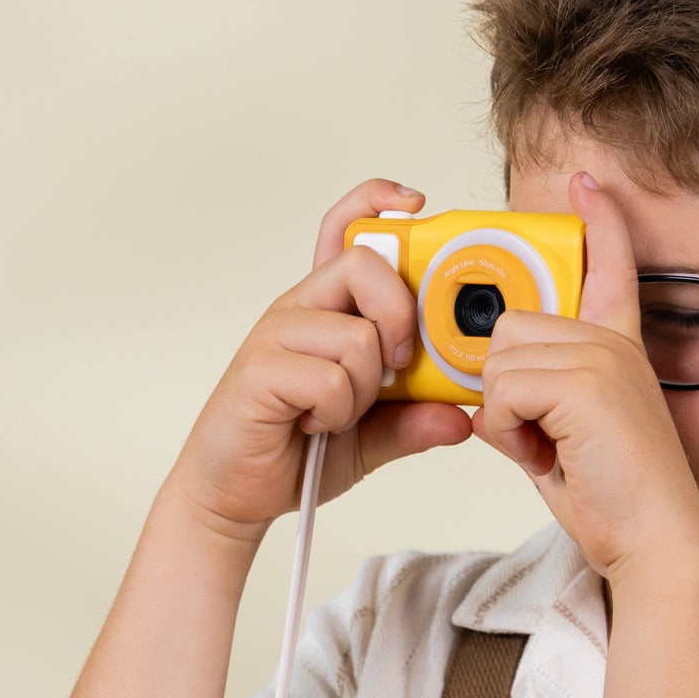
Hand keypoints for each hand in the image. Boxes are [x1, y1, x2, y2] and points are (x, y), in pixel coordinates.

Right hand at [169, 180, 471, 539]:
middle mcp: (300, 309)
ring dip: (365, 389)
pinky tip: (315, 426)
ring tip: (340, 414)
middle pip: (364, 264)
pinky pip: (329, 378)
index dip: (376, 204)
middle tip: (398, 369)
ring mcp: (276, 336)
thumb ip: (413, 423)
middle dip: (400, 317)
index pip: (345, 231)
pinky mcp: (260, 370)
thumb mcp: (372, 438)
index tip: (415, 206)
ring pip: (357, 335)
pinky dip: (337, 413)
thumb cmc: (295, 453)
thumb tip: (463, 417)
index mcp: (327, 310)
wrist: (234, 493)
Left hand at [471, 173, 698, 580]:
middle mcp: (613, 342)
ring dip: (505, 415)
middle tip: (543, 442)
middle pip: (511, 328)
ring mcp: (601, 356)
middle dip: (506, 391)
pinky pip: (502, 391)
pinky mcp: (585, 382)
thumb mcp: (566, 443)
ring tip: (549, 452)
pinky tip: (546, 457)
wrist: (657, 544)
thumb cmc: (618, 506)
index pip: (610, 269)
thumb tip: (483, 402)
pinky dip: (507, 433)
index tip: (586, 181)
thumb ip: (534, 406)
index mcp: (620, 350)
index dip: (599, 222)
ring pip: (501, 359)